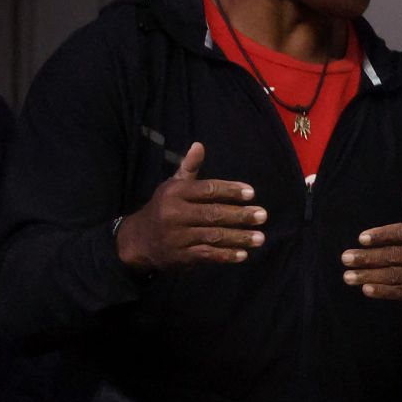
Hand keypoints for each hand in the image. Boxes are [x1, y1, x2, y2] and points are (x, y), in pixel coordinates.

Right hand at [114, 142, 266, 271]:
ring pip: (213, 236)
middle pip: (213, 213)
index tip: (251, 193)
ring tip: (260, 237)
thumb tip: (199, 145)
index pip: (206, 190)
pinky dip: (225, 255)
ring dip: (238, 237)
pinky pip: (206, 255)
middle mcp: (174, 214)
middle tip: (262, 215)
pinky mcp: (180, 256)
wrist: (138, 240)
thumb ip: (189, 168)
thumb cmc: (164, 207)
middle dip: (240, 215)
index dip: (229, 190)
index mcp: (174, 193)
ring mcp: (177, 237)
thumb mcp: (173, 186)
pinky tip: (243, 254)